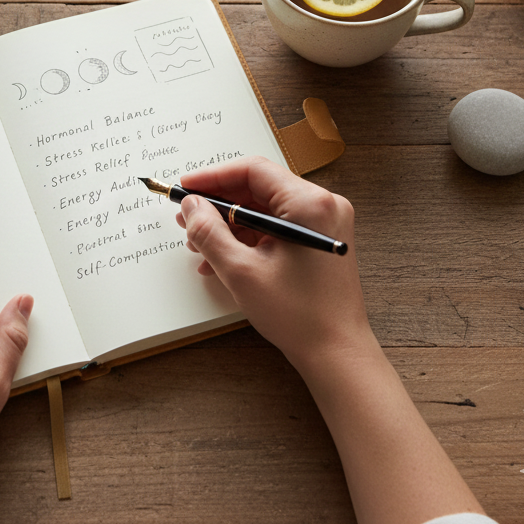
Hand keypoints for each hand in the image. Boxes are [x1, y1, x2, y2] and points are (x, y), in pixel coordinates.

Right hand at [178, 157, 487, 522]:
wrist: (337, 353)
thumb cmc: (299, 315)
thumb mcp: (241, 271)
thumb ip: (209, 232)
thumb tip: (191, 205)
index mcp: (309, 203)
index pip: (252, 171)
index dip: (212, 177)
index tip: (185, 188)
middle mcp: (322, 204)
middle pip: (258, 188)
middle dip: (219, 204)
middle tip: (187, 216)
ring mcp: (323, 222)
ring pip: (265, 208)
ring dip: (230, 223)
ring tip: (200, 242)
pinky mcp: (319, 239)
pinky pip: (276, 226)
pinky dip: (248, 237)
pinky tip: (222, 256)